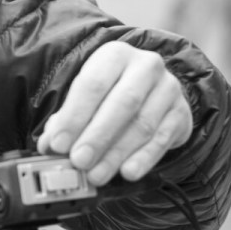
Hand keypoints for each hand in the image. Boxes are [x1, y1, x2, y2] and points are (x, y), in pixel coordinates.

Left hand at [37, 41, 191, 184]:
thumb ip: (66, 118)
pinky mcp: (181, 114)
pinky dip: (144, 159)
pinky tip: (127, 173)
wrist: (150, 87)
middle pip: (121, 103)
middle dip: (97, 136)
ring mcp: (168, 89)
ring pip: (142, 125)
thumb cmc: (108, 90)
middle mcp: (145, 66)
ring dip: (117, 153)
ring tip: (96, 174)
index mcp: (114, 54)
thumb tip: (49, 146)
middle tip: (78, 162)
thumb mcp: (85, 95)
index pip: (92, 84)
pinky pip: (162, 140)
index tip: (58, 144)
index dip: (73, 117)